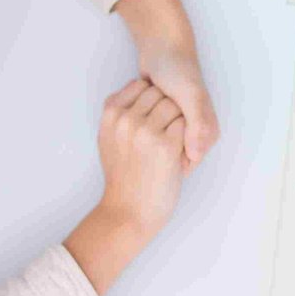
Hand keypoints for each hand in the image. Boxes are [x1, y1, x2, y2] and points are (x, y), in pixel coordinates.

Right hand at [96, 77, 186, 237]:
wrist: (129, 210)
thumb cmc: (122, 177)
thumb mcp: (107, 138)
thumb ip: (118, 113)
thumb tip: (138, 85)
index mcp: (110, 114)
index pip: (141, 85)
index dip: (153, 99)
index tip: (153, 118)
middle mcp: (126, 119)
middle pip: (160, 93)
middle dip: (167, 108)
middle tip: (165, 132)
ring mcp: (146, 131)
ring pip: (175, 106)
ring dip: (179, 122)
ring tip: (171, 142)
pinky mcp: (167, 145)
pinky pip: (186, 124)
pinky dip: (187, 137)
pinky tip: (177, 153)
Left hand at [114, 0, 219, 166]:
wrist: (164, 46)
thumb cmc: (180, 70)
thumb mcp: (192, 97)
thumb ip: (198, 125)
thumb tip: (196, 155)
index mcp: (206, 133)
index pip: (185, 163)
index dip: (169, 158)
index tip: (155, 139)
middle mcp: (193, 133)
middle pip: (169, 157)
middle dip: (154, 147)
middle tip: (143, 127)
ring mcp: (175, 128)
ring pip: (156, 146)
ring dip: (145, 134)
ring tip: (141, 114)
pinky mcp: (159, 121)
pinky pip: (147, 133)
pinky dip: (138, 126)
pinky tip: (135, 112)